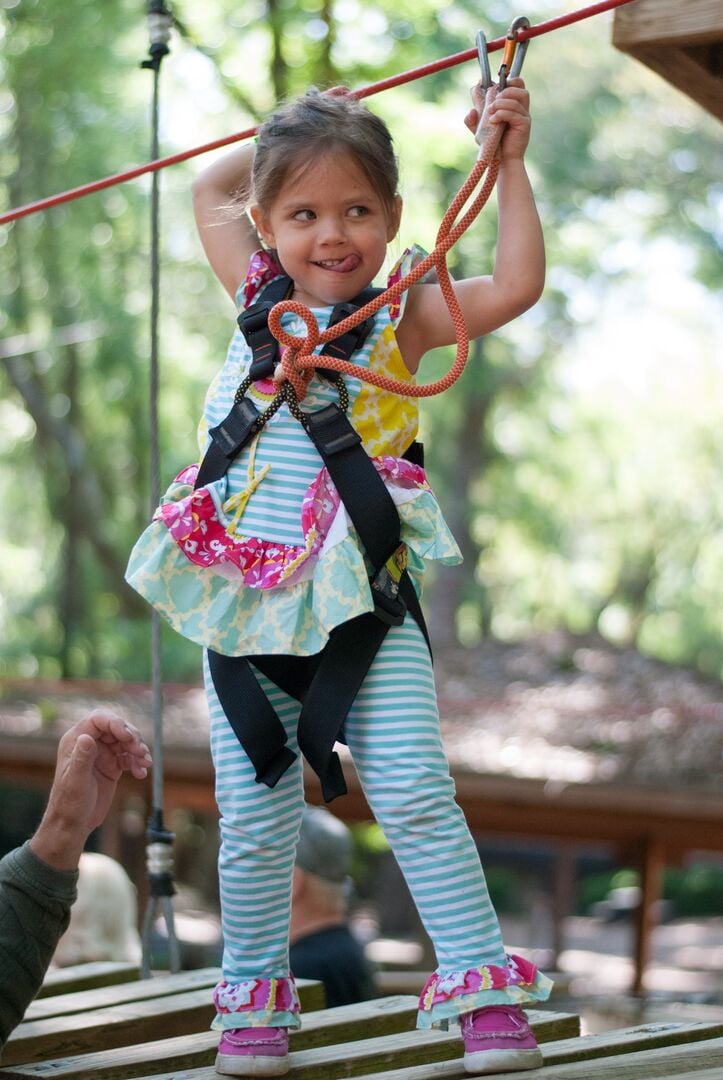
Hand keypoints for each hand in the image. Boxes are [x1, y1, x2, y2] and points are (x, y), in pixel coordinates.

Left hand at [29, 711, 151, 870]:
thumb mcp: (76, 781)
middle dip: (131, 737)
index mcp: (76, 741)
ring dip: (138, 749)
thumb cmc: (69, 804)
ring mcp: (102, 754)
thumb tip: (87, 737)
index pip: (98, 720)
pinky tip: (141, 773)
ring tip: (145, 763)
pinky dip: (138, 763)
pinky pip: (129, 757)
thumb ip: (82, 758)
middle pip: (116, 727)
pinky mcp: (112, 765)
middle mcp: (90, 743)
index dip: (116, 722)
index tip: (128, 737)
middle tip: (140, 751)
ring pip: (126, 741)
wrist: (74, 824)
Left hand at [464, 78, 530, 161]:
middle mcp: (521, 109)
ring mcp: (524, 117)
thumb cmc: (494, 145)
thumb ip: (473, 120)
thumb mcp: (480, 130)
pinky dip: (502, 114)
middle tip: (494, 101)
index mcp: (513, 106)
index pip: (518, 84)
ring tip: (491, 112)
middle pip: (521, 88)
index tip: (496, 86)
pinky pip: (514, 113)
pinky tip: (493, 120)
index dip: (510, 80)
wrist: (501, 162)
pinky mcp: (524, 125)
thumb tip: (471, 111)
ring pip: (518, 99)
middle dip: (506, 90)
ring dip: (502, 102)